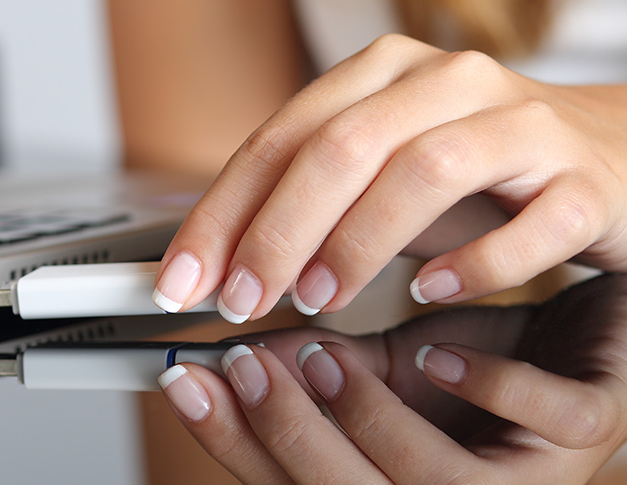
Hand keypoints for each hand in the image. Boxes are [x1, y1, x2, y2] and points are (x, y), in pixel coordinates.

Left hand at [149, 34, 626, 320]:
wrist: (611, 158)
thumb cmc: (477, 177)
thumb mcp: (375, 184)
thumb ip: (303, 212)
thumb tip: (215, 270)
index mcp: (381, 76)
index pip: (278, 140)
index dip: (221, 215)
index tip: (181, 282)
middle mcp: (447, 83)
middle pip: (340, 148)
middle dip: (276, 232)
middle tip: (242, 300)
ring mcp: (522, 124)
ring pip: (423, 171)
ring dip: (358, 242)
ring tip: (318, 299)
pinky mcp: (584, 178)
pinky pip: (530, 222)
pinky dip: (473, 264)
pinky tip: (428, 294)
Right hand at [157, 273, 626, 482]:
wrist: (592, 341)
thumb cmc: (488, 368)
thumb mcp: (386, 369)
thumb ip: (321, 373)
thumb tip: (237, 356)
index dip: (231, 440)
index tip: (189, 380)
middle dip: (287, 433)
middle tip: (247, 363)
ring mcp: (523, 477)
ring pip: (434, 482)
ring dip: (367, 416)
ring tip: (328, 354)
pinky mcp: (587, 431)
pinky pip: (544, 423)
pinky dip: (489, 387)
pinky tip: (441, 353)